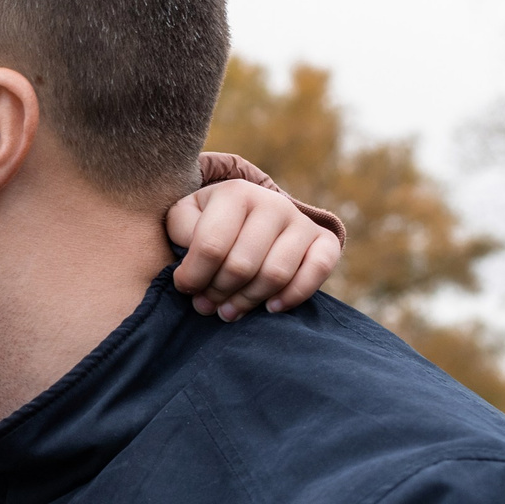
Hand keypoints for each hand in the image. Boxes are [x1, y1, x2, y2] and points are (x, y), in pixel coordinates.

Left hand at [167, 180, 341, 320]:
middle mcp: (272, 202)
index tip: (186, 288)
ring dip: (248, 301)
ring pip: (274, 275)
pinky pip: (317, 272)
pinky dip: (293, 296)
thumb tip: (192, 264)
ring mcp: (301, 221)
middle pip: (242, 266)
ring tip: (229, 310)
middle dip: (218, 293)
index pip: (210, 247)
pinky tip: (270, 307)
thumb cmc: (210, 222)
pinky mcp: (325, 240)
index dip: (193, 277)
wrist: (252, 217)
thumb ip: (180, 232)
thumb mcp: (185, 218)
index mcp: (235, 193)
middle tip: (207, 304)